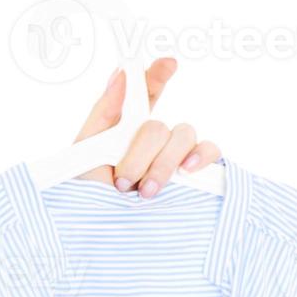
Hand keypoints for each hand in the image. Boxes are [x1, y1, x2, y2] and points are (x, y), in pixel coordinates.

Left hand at [72, 57, 220, 197]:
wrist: (100, 233)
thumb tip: (121, 72)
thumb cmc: (88, 193)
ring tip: (145, 190)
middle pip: (159, 125)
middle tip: (123, 179)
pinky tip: (187, 170)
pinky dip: (201, 157)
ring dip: (163, 163)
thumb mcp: (86, 151)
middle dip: (141, 152)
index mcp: (126, 130)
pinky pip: (210, 152)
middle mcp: (153, 140)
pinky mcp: (195, 175)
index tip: (167, 63)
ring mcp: (175, 156)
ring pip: (184, 136)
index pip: (145, 94)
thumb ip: (105, 111)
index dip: (156, 75)